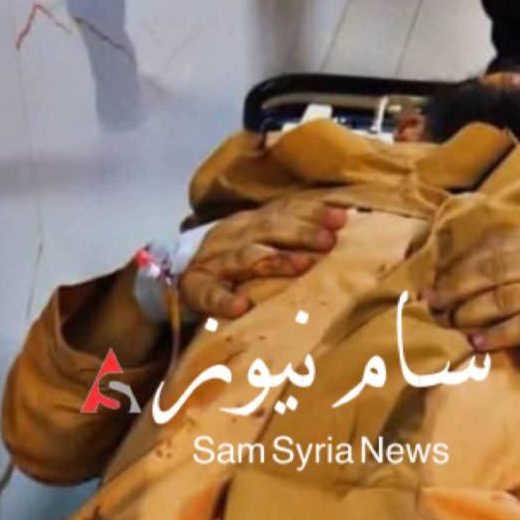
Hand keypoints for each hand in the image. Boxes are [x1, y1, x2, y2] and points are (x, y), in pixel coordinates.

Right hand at [180, 201, 347, 318]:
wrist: (176, 279)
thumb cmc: (232, 263)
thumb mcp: (258, 240)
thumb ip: (291, 234)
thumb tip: (343, 223)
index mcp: (251, 222)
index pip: (284, 211)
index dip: (312, 212)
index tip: (342, 218)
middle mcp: (233, 235)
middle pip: (269, 229)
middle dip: (301, 233)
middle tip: (328, 242)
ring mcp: (214, 262)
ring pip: (246, 257)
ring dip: (274, 260)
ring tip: (300, 265)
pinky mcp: (196, 289)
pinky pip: (210, 294)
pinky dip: (224, 300)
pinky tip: (240, 308)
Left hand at [426, 226, 519, 351]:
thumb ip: (510, 256)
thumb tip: (455, 268)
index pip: (492, 246)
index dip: (460, 264)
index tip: (435, 280)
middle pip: (492, 272)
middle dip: (456, 288)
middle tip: (432, 303)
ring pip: (503, 299)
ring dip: (470, 312)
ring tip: (450, 323)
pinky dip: (497, 335)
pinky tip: (476, 343)